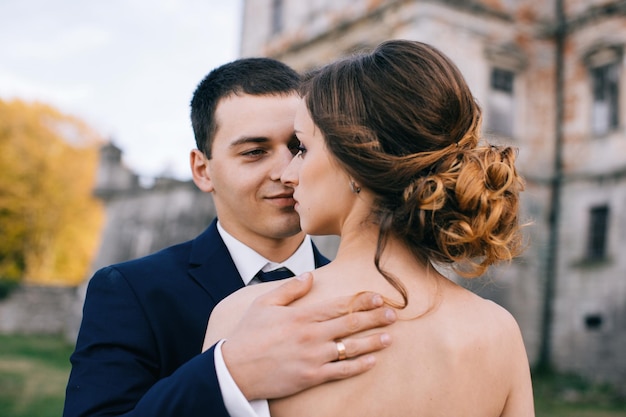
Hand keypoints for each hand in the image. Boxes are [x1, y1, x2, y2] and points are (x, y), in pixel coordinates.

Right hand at [221, 272, 395, 400]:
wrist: (234, 370)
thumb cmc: (248, 335)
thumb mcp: (264, 304)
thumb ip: (290, 289)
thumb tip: (310, 275)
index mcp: (301, 315)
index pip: (339, 304)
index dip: (362, 300)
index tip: (379, 297)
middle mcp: (311, 334)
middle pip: (350, 324)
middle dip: (374, 318)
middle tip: (393, 315)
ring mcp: (313, 357)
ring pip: (350, 348)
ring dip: (372, 341)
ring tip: (389, 337)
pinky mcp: (311, 376)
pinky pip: (341, 371)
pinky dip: (359, 366)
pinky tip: (372, 361)